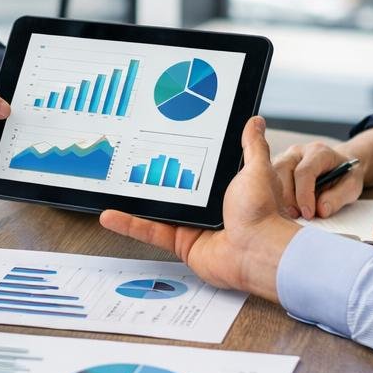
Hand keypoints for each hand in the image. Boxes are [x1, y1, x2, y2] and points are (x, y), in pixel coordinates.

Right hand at [99, 117, 299, 301]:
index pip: (196, 167)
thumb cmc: (262, 213)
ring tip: (112, 184)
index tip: (160, 140)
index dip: (179, 155)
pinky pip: (151, 231)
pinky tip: (111, 216)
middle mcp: (206, 206)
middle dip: (150, 175)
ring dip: (132, 200)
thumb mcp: (255, 169)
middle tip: (125, 158)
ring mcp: (192, 225)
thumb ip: (251, 146)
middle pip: (172, 188)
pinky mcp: (181, 243)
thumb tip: (255, 121)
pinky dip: (129, 224)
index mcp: (223, 187)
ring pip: (155, 209)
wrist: (259, 251)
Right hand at [272, 140, 364, 219]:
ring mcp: (285, 158)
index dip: (304, 195)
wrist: (340, 167)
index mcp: (318, 152)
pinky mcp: (277, 168)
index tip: (308, 214)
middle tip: (298, 216)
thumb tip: (321, 210)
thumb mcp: (352, 186)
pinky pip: (269, 181)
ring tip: (293, 214)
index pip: (304, 171)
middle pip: (283, 171)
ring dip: (280, 198)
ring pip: (272, 176)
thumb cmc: (345, 176)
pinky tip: (285, 209)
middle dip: (289, 198)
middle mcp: (298, 152)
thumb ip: (338, 197)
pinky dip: (275, 197)